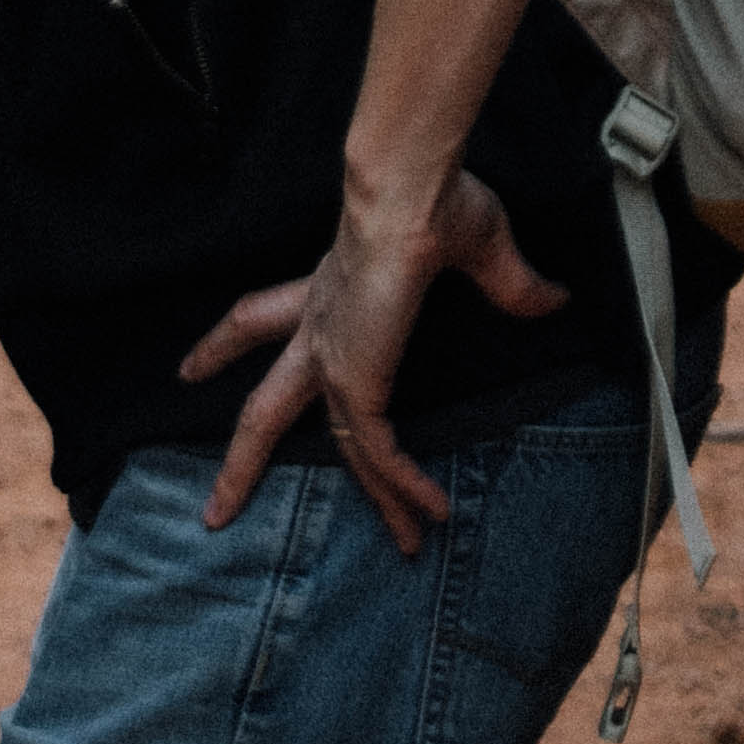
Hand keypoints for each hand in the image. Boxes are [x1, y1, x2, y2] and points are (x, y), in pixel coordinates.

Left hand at [182, 167, 563, 553]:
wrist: (412, 194)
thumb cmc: (434, 200)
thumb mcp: (480, 250)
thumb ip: (509, 284)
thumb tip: (552, 299)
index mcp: (328, 292)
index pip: (259, 319)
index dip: (223, 344)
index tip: (191, 369)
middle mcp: (320, 333)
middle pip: (264, 408)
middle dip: (240, 462)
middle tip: (214, 512)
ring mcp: (335, 362)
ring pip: (329, 447)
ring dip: (366, 499)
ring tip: (401, 548)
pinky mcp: (358, 382)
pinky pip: (380, 452)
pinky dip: (404, 486)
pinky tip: (431, 514)